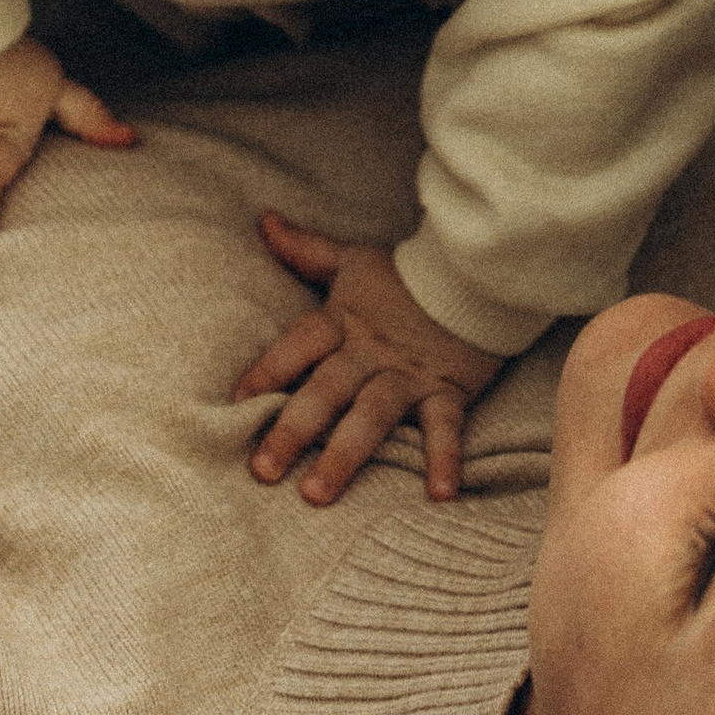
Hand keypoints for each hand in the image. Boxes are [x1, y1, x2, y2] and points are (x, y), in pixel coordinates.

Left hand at [234, 214, 508, 504]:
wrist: (476, 271)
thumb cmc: (406, 275)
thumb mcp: (352, 260)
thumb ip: (306, 249)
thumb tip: (263, 219)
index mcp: (343, 322)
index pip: (299, 343)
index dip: (269, 368)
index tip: (238, 401)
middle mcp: (369, 352)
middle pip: (326, 390)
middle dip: (293, 429)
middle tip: (262, 471)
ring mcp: (408, 375)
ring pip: (371, 415)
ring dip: (345, 455)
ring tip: (316, 495)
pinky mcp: (448, 390)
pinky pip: (446, 427)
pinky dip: (446, 459)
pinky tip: (440, 495)